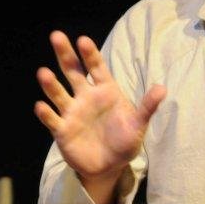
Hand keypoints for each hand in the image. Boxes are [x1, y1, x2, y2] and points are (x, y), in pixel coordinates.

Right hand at [34, 30, 165, 180]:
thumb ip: (147, 107)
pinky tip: (41, 106)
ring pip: (59, 94)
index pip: (96, 67)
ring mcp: (72, 112)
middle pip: (73, 72)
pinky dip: (46, 113)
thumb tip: (163, 88)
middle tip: (56, 36)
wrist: (109, 167)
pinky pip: (53, 120)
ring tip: (43, 73)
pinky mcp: (62, 130)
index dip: (90, 54)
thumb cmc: (124, 141)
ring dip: (51, 84)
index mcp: (104, 90)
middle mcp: (85, 97)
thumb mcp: (138, 125)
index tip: (82, 40)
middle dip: (65, 54)